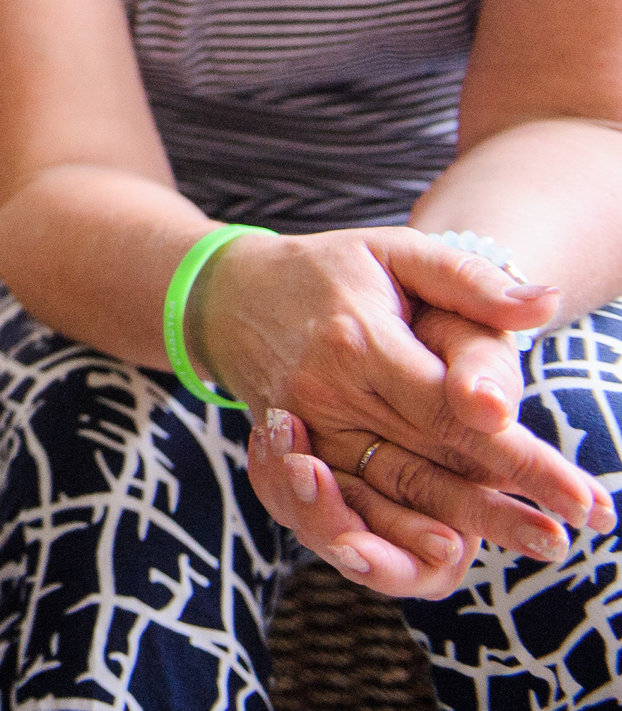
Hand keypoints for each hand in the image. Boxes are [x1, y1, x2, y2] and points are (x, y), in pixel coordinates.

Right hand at [207, 228, 602, 584]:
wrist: (229, 295)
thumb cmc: (331, 270)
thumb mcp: (398, 253)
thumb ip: (471, 281)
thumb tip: (545, 305)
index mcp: (360, 340)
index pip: (453, 412)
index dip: (520, 457)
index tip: (581, 496)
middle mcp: (327, 393)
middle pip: (430, 463)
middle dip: (504, 506)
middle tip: (572, 533)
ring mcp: (306, 431)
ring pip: (390, 492)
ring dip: (459, 528)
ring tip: (528, 547)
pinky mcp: (293, 456)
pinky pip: (344, 506)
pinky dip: (388, 536)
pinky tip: (435, 558)